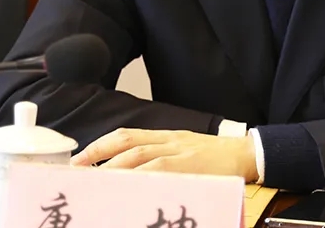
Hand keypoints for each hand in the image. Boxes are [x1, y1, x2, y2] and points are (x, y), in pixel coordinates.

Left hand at [69, 128, 258, 181]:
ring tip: (95, 183)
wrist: (246, 154)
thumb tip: (129, 174)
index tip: (80, 159)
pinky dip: (141, 178)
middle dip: (98, 156)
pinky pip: (160, 171)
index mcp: (166, 136)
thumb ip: (160, 157)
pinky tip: (127, 189)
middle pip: (127, 143)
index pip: (127, 135)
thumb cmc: (215, 158)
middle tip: (78, 172)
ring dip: (114, 169)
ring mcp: (179, 152)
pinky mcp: (190, 166)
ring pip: (139, 156)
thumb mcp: (185, 150)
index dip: (100, 145)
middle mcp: (169, 141)